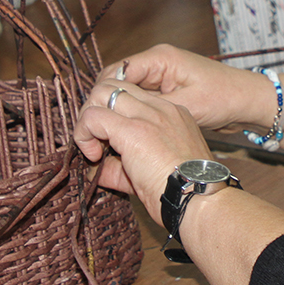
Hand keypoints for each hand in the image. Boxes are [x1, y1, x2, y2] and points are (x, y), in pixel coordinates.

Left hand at [74, 79, 214, 224]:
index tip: (108, 142)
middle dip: (96, 107)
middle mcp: (160, 108)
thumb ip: (121, 166)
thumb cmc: (184, 192)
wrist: (199, 199)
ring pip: (101, 92)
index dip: (112, 113)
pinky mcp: (133, 129)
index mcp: (170, 113)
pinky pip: (93, 116)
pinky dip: (84, 133)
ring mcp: (147, 116)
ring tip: (93, 147)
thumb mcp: (151, 171)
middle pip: (114, 85)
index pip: (131, 95)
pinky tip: (93, 155)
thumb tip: (96, 169)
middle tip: (94, 139)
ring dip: (89, 117)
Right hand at [94, 44, 276, 133]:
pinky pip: (137, 101)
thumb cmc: (224, 98)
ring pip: (124, 94)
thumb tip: (119, 118)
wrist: (248, 102)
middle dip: (102, 106)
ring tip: (105, 137)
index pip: (114, 72)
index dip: (99, 97)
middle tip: (94, 134)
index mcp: (159, 59)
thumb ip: (152, 109)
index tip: (92, 123)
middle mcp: (155, 64)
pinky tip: (124, 134)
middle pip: (114, 82)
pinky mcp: (164, 91)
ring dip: (115, 113)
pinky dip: (129, 116)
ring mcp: (159, 77)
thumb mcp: (187, 105)